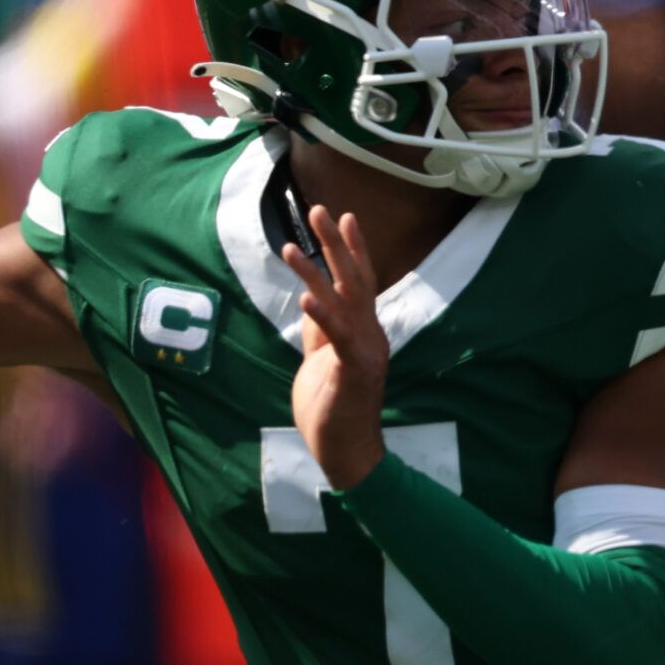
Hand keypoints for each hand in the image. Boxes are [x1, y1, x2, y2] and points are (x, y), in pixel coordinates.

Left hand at [280, 204, 387, 489]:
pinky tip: (306, 297)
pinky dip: (322, 315)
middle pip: (356, 280)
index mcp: (364, 332)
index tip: (345, 216)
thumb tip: (311, 298)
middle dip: (337, 244)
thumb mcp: (321, 360)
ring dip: (317, 272)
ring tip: (293, 246)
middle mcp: (370, 335)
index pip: (360, 282)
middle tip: (321, 210)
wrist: (346, 453)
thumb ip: (320, 330)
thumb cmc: (332, 409)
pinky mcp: (354, 371)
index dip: (353, 249)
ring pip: (343, 302)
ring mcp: (365, 352)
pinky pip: (338, 337)